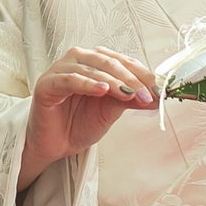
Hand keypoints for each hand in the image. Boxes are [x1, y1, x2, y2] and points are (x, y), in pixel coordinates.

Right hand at [17, 46, 155, 192]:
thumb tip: (156, 96)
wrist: (55, 146)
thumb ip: (129, 99)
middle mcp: (77, 60)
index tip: (160, 89)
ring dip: (114, 81)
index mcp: (93, 62)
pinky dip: (87, 83)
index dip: (142, 74)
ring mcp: (60, 69)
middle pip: (108, 61)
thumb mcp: (111, 111)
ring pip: (91, 68)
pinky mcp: (46, 84)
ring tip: (129, 94)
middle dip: (131, 78)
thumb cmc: (79, 124)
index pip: (122, 61)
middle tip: (147, 94)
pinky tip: (102, 90)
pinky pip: (69, 79)